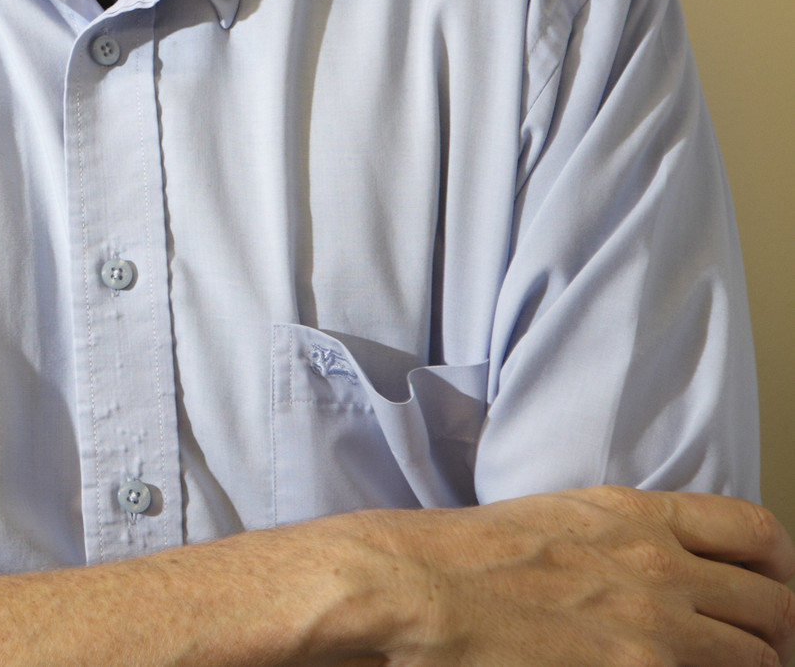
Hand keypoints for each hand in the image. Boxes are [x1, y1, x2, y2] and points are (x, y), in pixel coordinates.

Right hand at [308, 486, 794, 665]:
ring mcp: (654, 628)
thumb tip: (661, 576)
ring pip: (757, 658)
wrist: (412, 587)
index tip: (769, 593)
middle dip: (774, 634)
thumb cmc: (458, 556)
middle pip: (773, 605)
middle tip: (756, 652)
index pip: (756, 532)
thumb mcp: (554, 520)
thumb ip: (620, 541)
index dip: (779, 569)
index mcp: (635, 517)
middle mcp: (658, 567)